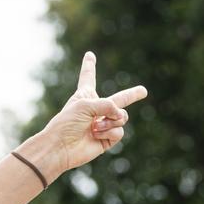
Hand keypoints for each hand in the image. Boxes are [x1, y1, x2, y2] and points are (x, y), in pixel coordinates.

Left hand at [36, 51, 147, 178]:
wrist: (59, 148)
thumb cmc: (66, 123)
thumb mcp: (85, 104)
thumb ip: (108, 104)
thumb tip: (120, 116)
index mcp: (85, 96)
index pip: (88, 77)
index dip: (89, 66)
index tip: (89, 55)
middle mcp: (95, 109)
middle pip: (119, 100)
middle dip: (132, 95)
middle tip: (143, 91)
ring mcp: (102, 124)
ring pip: (122, 117)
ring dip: (111, 120)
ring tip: (94, 126)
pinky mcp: (106, 139)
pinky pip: (119, 131)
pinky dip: (109, 131)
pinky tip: (95, 135)